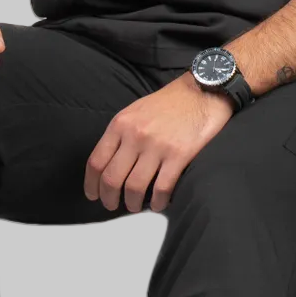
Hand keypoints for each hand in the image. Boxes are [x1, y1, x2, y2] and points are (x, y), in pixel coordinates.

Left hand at [85, 75, 233, 214]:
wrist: (204, 91)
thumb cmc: (171, 102)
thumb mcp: (136, 111)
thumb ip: (121, 134)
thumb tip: (111, 164)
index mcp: (121, 123)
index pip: (96, 161)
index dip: (91, 184)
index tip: (93, 195)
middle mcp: (136, 135)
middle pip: (112, 178)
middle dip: (109, 199)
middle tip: (113, 205)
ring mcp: (157, 146)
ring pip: (134, 187)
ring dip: (132, 203)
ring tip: (136, 205)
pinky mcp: (179, 155)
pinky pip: (161, 188)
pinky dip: (157, 201)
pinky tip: (158, 203)